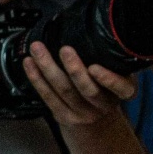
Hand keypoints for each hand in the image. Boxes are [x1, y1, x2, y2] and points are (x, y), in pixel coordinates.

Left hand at [22, 41, 138, 134]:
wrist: (97, 124)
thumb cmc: (108, 91)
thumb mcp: (121, 78)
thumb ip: (114, 62)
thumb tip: (98, 29)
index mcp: (123, 92)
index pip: (122, 88)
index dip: (109, 80)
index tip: (95, 67)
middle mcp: (103, 105)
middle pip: (87, 89)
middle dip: (74, 69)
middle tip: (64, 49)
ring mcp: (82, 113)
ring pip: (63, 90)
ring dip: (48, 68)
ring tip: (38, 49)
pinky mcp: (63, 116)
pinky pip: (47, 96)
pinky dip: (36, 78)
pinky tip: (28, 63)